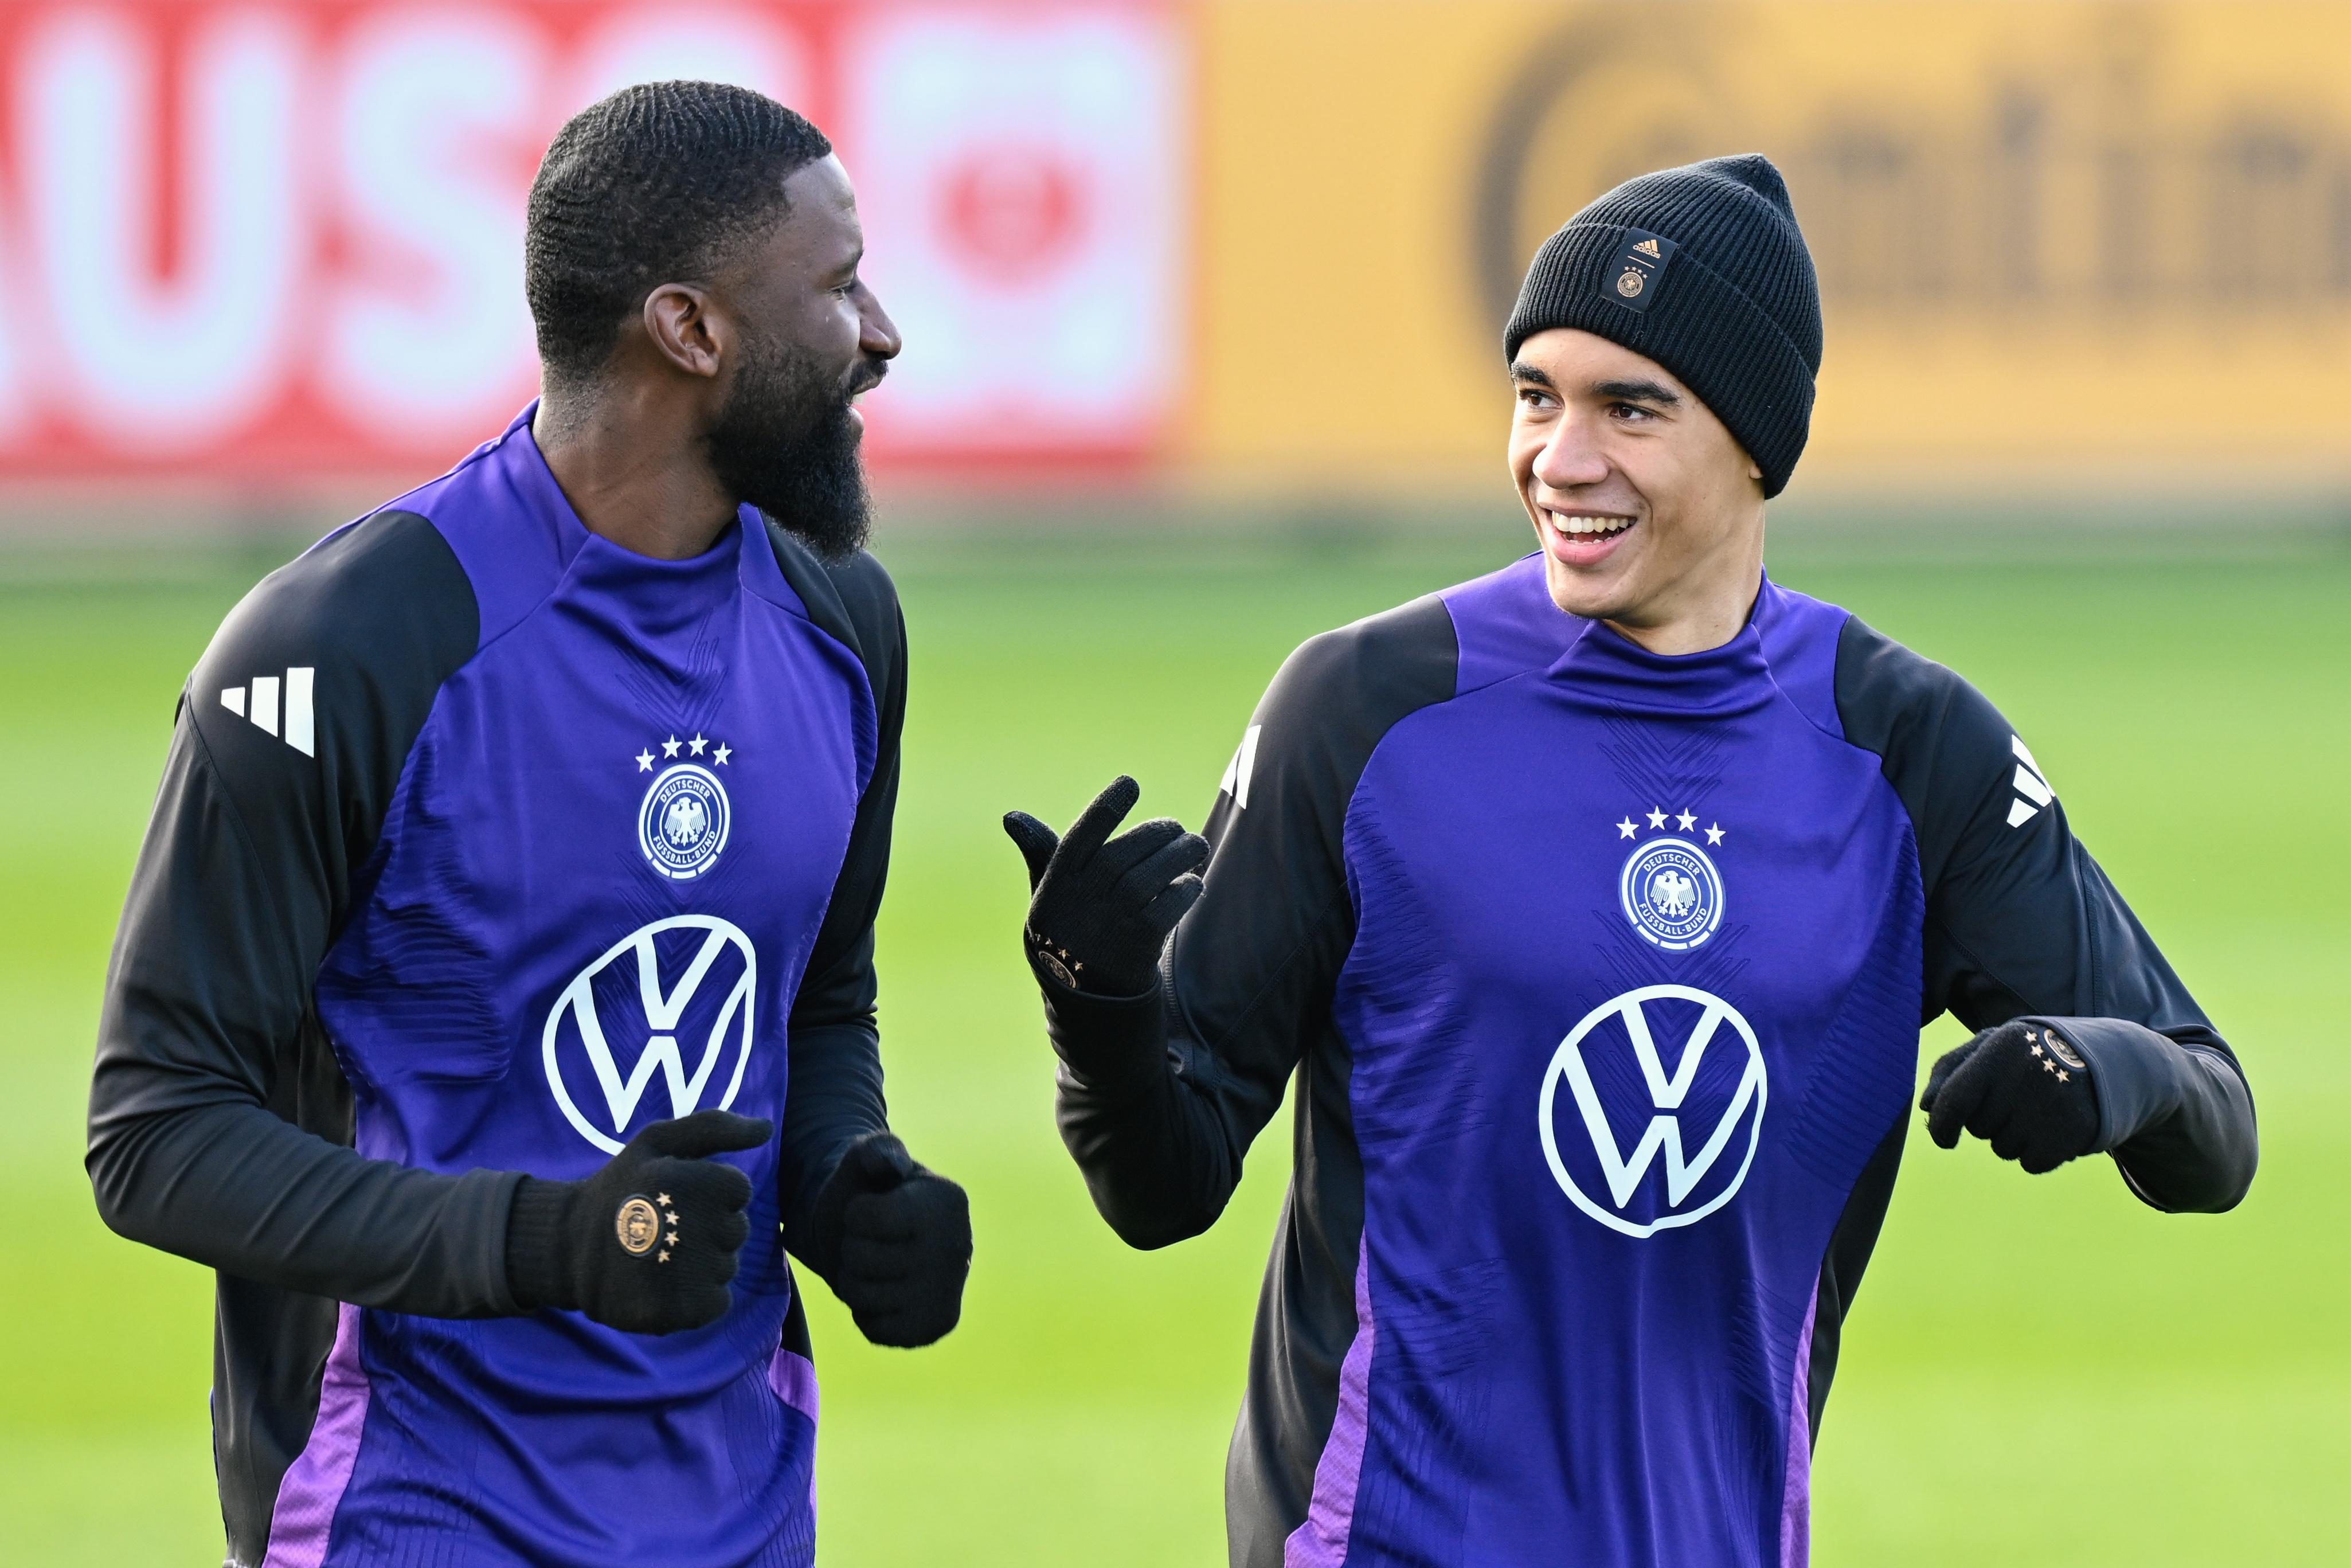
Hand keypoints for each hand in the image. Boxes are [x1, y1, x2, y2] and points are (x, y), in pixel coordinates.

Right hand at [507, 1110, 770, 1333]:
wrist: (566, 1249)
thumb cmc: (620, 1189)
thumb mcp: (656, 1140)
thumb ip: (716, 1127)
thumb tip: (766, 1129)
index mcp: (688, 1180)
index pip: (739, 1190)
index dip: (711, 1192)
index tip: (675, 1196)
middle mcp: (691, 1226)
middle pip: (738, 1230)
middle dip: (709, 1228)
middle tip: (663, 1227)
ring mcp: (686, 1274)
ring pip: (728, 1267)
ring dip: (703, 1264)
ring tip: (657, 1256)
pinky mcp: (679, 1313)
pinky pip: (718, 1303)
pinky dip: (698, 1298)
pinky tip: (663, 1285)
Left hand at [809, 1132, 971, 1347]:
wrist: (881, 1238)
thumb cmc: (871, 1193)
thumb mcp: (866, 1159)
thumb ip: (876, 1151)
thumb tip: (893, 1164)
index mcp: (948, 1200)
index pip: (866, 1218)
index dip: (854, 1215)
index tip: (870, 1209)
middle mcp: (959, 1246)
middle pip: (860, 1259)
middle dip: (851, 1248)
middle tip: (869, 1241)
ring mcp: (951, 1289)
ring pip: (862, 1296)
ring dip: (853, 1281)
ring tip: (872, 1266)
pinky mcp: (937, 1325)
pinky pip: (876, 1330)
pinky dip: (866, 1314)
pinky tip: (883, 1294)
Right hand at [1002, 776, 1208, 996]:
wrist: (1086, 995)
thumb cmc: (1069, 926)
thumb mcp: (1049, 891)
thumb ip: (1041, 851)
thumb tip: (1012, 817)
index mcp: (1058, 883)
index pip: (1081, 838)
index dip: (1105, 809)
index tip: (1129, 783)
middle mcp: (1082, 903)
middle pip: (1122, 856)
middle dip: (1156, 834)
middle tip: (1176, 828)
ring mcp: (1111, 926)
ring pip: (1150, 878)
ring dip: (1180, 855)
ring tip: (1195, 845)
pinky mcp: (1139, 946)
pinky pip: (1169, 906)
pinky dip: (1186, 889)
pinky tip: (1191, 882)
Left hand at [1920, 1021, 2100, 1173]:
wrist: (2108, 1064)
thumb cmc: (2031, 1053)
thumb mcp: (1992, 1044)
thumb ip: (1951, 1068)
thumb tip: (1926, 1106)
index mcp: (2000, 1047)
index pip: (1953, 1100)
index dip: (1941, 1125)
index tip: (1944, 1138)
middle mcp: (2025, 1076)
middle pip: (1978, 1127)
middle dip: (1988, 1121)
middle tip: (2017, 1099)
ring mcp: (2051, 1105)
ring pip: (2002, 1149)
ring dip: (2013, 1138)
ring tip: (2038, 1109)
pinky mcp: (2073, 1133)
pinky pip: (2031, 1164)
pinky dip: (2038, 1154)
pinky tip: (2055, 1127)